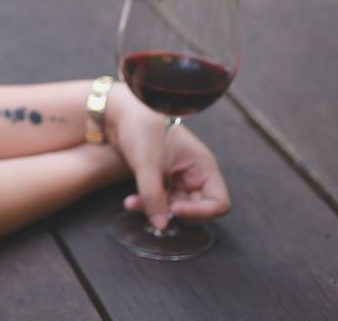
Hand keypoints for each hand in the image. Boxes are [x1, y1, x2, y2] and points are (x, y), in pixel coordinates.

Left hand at [106, 87, 230, 230]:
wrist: (118, 111)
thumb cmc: (141, 127)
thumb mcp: (148, 163)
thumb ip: (154, 196)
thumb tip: (161, 226)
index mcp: (202, 166)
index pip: (218, 203)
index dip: (201, 213)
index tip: (175, 210)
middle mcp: (193, 174)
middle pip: (197, 210)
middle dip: (175, 214)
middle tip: (154, 211)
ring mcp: (176, 178)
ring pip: (174, 208)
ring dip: (155, 210)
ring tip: (132, 204)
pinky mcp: (159, 180)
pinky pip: (159, 201)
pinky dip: (146, 204)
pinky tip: (129, 202)